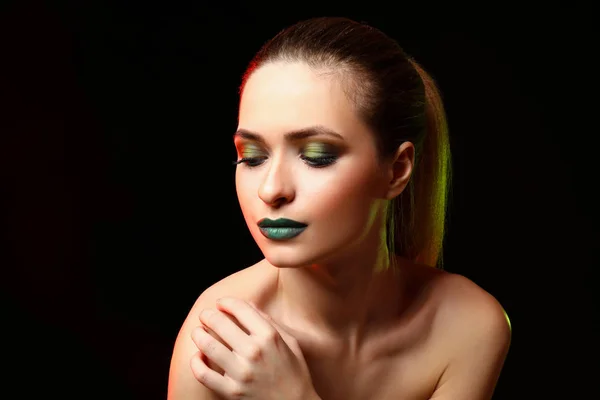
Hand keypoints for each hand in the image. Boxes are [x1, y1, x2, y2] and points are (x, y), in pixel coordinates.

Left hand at [190, 297, 319, 399]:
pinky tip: (197, 357)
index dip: (227, 302)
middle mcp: (254, 352)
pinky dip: (196, 363)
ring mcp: (241, 373)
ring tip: (197, 332)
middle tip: (205, 315)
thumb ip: (269, 322)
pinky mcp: (231, 391)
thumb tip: (248, 305)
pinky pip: (204, 374)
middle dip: (209, 315)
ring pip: (208, 346)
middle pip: (221, 324)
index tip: (221, 302)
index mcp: (269, 337)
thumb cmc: (294, 373)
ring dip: (199, 335)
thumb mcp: (290, 342)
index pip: (241, 309)